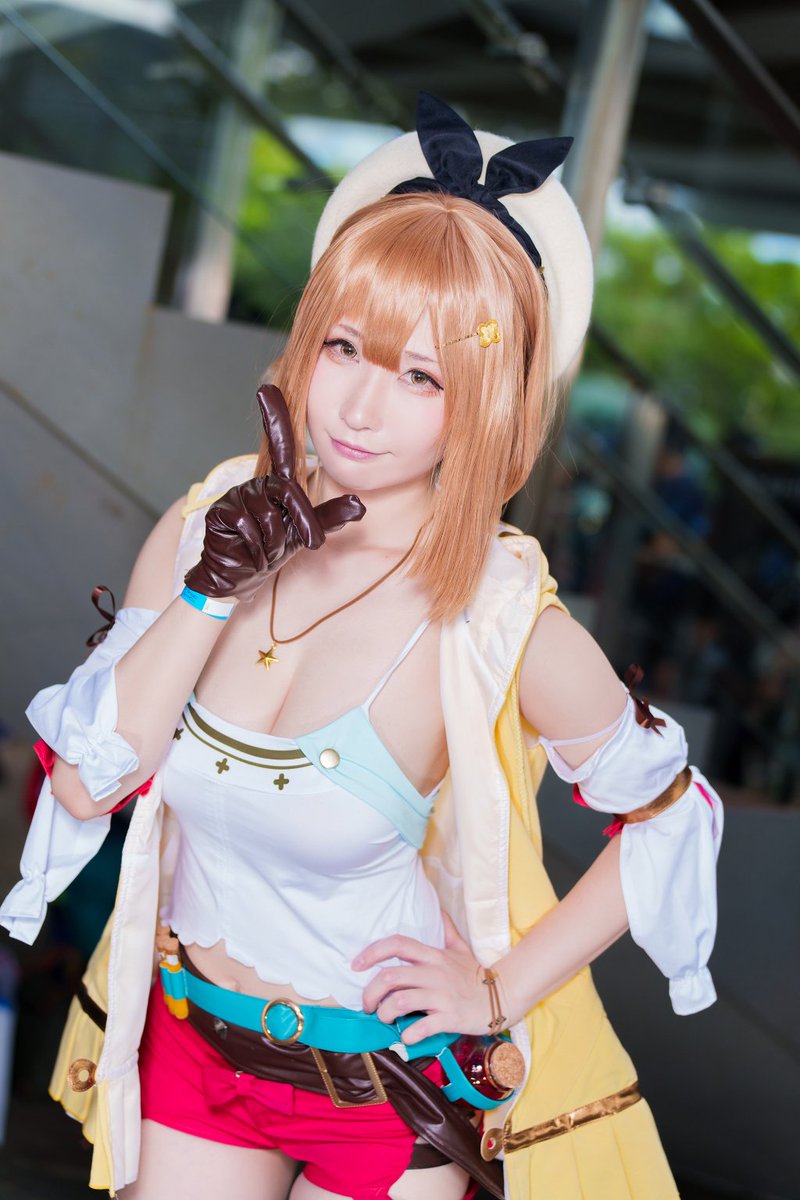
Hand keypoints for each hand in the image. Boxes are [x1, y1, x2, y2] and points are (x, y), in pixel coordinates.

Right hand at [184, 384, 364, 601]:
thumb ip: (331, 517)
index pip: (280, 446)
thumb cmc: (271, 550)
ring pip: (269, 516)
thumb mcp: (305, 533)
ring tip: (267, 550)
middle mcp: (256, 484)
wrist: (237, 576)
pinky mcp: (220, 512)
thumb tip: (360, 505)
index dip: (276, 416)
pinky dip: (256, 547)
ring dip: (276, 542)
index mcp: (277, 484)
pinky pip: (249, 527)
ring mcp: (236, 496)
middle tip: (309, 542)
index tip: (269, 387)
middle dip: (302, 521)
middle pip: (288, 490)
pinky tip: (249, 552)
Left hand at [353, 912, 491, 1044]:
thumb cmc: (476, 974)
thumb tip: (439, 908)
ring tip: (385, 1019)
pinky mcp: (450, 1017)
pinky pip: (421, 1026)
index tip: (356, 964)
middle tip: (368, 1005)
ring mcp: (442, 995)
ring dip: (385, 1013)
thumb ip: (446, 930)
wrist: (504, 995)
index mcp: (433, 955)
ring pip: (400, 1002)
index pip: (397, 945)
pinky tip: (406, 1036)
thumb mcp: (460, 948)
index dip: (372, 952)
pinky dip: (408, 1034)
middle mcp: (435, 972)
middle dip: (370, 993)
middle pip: (390, 977)